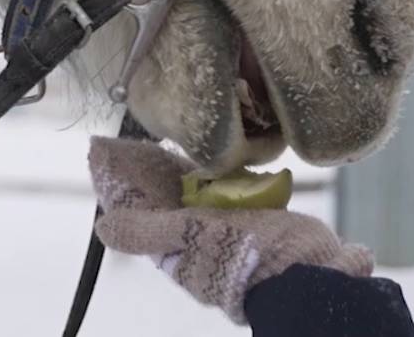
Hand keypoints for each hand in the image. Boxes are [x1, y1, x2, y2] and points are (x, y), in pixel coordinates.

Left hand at [88, 136, 373, 322]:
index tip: (102, 150)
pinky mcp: (249, 223)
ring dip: (174, 172)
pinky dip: (211, 177)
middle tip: (127, 140)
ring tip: (161, 142)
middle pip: (158, 199)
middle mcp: (193, 241)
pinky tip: (211, 160)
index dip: (118, 179)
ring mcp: (221, 232)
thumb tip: (102, 227)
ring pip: (189, 197)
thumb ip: (150, 230)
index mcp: (174, 246)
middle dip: (142, 171)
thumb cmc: (250, 256)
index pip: (135, 206)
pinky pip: (221, 197)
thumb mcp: (195, 237)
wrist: (311, 273)